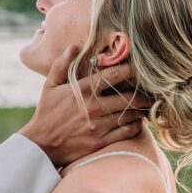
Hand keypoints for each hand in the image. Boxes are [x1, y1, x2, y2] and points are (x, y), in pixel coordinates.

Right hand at [19, 46, 148, 166]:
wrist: (41, 145)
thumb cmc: (47, 113)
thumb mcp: (49, 86)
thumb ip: (61, 65)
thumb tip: (74, 47)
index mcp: (82, 91)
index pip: (113, 75)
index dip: (130, 69)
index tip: (138, 67)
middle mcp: (93, 107)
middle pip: (128, 96)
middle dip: (142, 92)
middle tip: (149, 89)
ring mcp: (98, 126)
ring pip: (130, 114)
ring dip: (141, 108)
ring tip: (145, 104)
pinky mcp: (101, 141)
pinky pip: (127, 132)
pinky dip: (136, 125)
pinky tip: (137, 121)